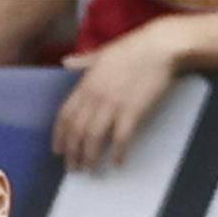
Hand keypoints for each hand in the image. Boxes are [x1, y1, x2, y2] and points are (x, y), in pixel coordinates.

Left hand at [53, 23, 182, 171]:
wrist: (159, 47)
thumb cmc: (133, 47)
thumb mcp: (102, 52)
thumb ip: (83, 61)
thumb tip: (65, 62)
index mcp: (86, 83)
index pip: (65, 115)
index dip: (59, 136)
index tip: (58, 151)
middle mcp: (95, 96)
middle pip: (77, 130)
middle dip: (72, 152)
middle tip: (73, 168)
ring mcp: (113, 104)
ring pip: (93, 137)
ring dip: (89, 156)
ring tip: (89, 170)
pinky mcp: (132, 111)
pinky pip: (120, 137)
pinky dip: (117, 152)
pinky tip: (117, 162)